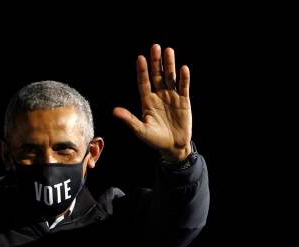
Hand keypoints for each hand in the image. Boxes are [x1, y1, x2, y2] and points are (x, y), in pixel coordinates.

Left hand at [113, 43, 192, 161]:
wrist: (174, 147)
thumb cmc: (155, 140)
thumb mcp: (141, 130)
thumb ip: (129, 120)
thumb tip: (114, 111)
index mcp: (147, 101)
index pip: (144, 82)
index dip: (142, 71)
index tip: (141, 58)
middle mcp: (159, 95)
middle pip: (157, 75)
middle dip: (156, 62)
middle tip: (155, 47)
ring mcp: (171, 96)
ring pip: (170, 77)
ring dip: (169, 65)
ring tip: (168, 51)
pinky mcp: (184, 101)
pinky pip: (183, 87)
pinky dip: (184, 78)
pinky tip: (183, 69)